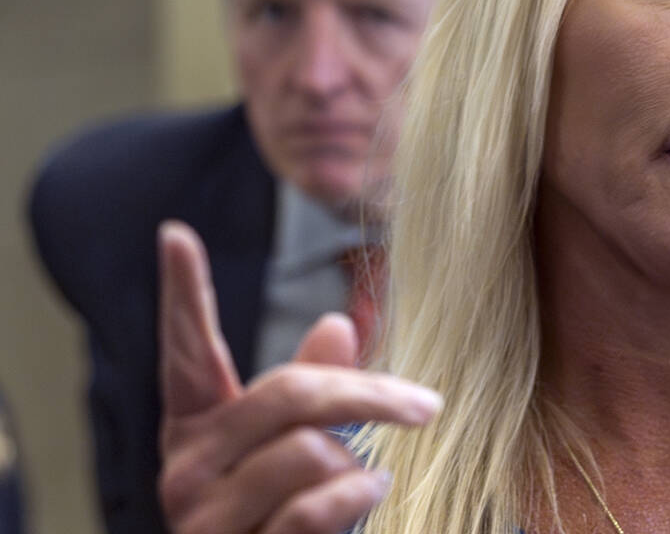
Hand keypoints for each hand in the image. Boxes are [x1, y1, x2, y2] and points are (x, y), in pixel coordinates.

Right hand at [157, 221, 439, 533]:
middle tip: (424, 405)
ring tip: (364, 477)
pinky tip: (371, 490)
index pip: (187, 348)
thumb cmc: (282, 512)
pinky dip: (357, 496)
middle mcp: (186, 463)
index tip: (175, 233)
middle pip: (289, 394)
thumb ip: (311, 388)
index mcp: (195, 425)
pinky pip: (314, 507)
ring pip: (311, 452)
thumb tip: (336, 323)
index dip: (183, 293)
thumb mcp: (293, 445)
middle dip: (370, 395)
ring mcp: (204, 514)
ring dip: (358, 464)